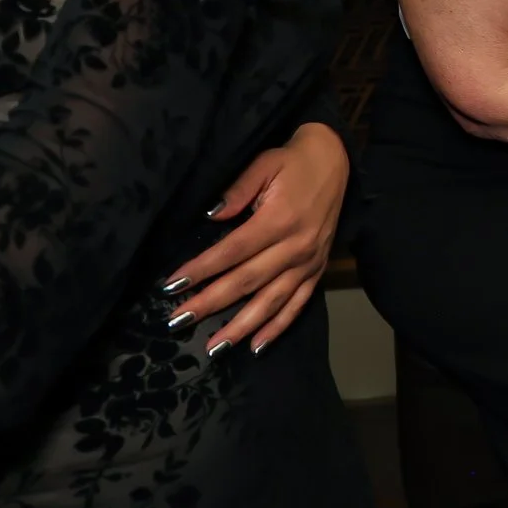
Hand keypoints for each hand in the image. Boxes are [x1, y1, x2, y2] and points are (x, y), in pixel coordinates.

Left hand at [164, 121, 347, 355]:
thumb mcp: (264, 164)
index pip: (232, 251)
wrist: (335, 161)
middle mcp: (295, 246)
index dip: (202, 270)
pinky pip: (297, 304)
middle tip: (178, 321)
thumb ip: (238, 190)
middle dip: (210, 303)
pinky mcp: (317, 270)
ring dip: (241, 326)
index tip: (172, 285)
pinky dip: (278, 327)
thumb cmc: (293, 162)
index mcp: (279, 219)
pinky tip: (256, 347)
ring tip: (213, 346)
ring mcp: (308, 262)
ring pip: (271, 301)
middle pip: (246, 281)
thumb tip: (211, 216)